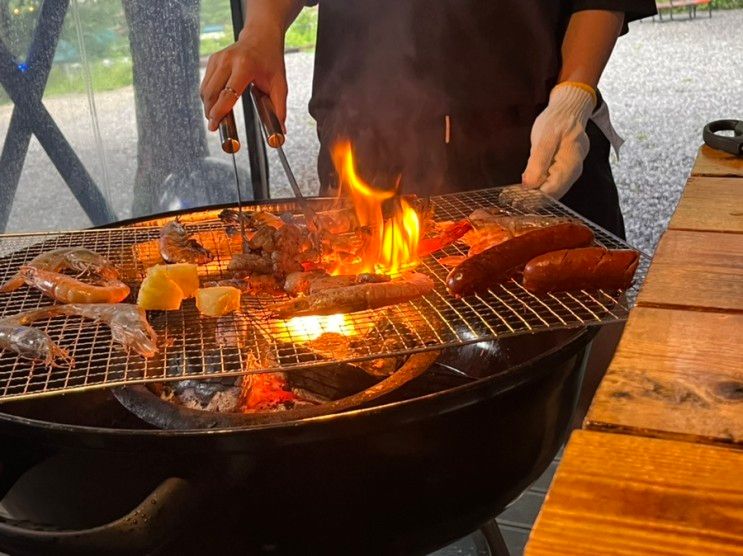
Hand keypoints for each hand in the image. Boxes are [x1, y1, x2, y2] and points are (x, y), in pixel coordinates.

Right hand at [200, 24, 286, 131]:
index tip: (215, 125)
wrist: (261, 36)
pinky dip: (208, 96)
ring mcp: (218, 58)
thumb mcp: (279, 84)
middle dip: (210, 112)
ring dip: (208, 105)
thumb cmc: (271, 60)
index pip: (227, 94)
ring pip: (205, 89)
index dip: (219, 112)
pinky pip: (206, 83)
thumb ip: (279, 108)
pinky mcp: (212, 59)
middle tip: (214, 126)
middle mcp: (227, 60)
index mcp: (245, 66)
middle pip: (211, 93)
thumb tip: (281, 132)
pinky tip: (215, 104)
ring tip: (215, 117)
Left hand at [521, 82, 595, 198]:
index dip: (535, 198)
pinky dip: (535, 186)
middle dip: (532, 199)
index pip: (553, 190)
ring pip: (550, 190)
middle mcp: (572, 172)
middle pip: (552, 194)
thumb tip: (529, 184)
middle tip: (511, 199)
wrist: (567, 109)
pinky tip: (522, 187)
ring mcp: (567, 171)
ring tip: (512, 196)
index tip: (517, 200)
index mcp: (571, 163)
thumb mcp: (546, 136)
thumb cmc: (557, 120)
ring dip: (532, 194)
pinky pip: (548, 183)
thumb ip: (538, 160)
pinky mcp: (560, 169)